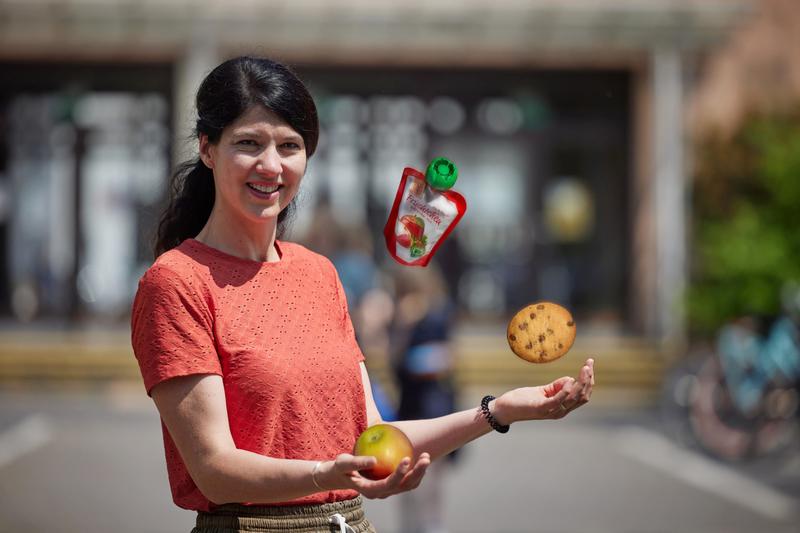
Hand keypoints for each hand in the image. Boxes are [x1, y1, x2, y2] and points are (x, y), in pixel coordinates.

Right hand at [315, 452, 431, 498]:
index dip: (399, 473)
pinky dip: (415, 472)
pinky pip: (407, 481)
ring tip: (426, 456)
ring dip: (420, 472)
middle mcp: (381, 493)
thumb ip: (357, 462)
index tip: (406, 458)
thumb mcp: (343, 463)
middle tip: (425, 457)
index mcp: (371, 490)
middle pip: (404, 486)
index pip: (389, 484)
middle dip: (417, 472)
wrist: (340, 475)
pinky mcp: (391, 485)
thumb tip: (374, 460)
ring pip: (409, 485)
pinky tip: (419, 459)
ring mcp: (388, 490)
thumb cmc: (340, 468)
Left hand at [492, 358, 594, 423]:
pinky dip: (566, 390)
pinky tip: (570, 381)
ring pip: (574, 398)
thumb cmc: (524, 399)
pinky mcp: (541, 408)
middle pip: (582, 396)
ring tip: (584, 368)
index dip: (589, 380)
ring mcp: (552, 411)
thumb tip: (571, 379)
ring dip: (581, 382)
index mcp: (563, 407)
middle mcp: (561, 411)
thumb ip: (558, 386)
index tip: (590, 364)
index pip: (583, 395)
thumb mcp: (544, 391)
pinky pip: (558, 400)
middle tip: (589, 364)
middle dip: (588, 379)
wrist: (505, 409)